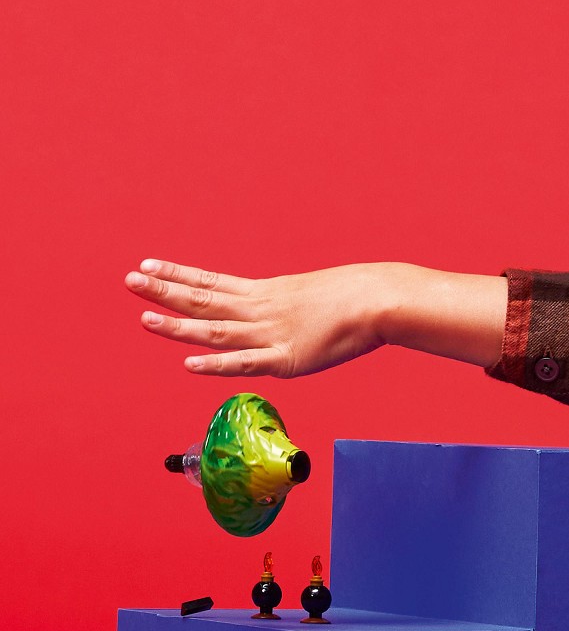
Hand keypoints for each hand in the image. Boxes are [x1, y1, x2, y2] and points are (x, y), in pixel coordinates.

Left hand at [126, 260, 390, 376]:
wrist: (376, 301)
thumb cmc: (354, 297)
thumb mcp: (312, 296)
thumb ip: (290, 309)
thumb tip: (284, 316)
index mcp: (267, 293)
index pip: (212, 282)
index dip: (178, 275)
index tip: (148, 266)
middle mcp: (261, 310)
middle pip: (204, 301)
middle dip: (165, 292)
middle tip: (130, 282)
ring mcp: (271, 335)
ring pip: (216, 331)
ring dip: (179, 326)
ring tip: (146, 320)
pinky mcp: (287, 360)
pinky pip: (245, 364)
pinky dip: (217, 364)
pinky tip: (190, 364)